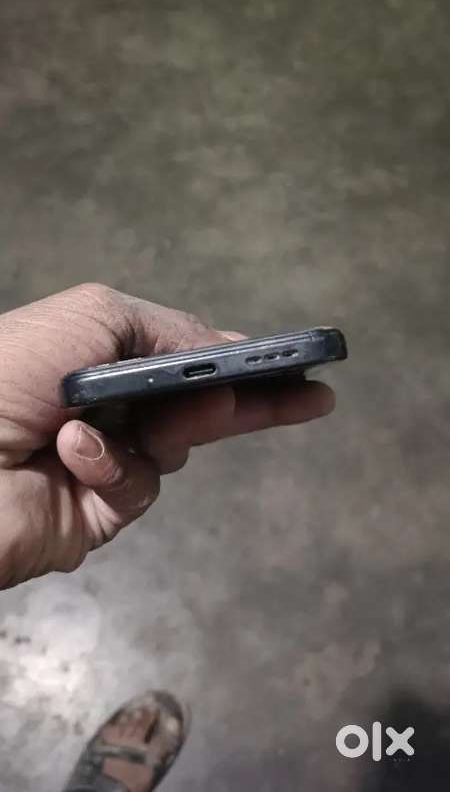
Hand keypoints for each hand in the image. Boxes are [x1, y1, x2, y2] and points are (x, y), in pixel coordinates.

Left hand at [0, 284, 334, 588]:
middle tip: (315, 398)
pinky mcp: (101, 510)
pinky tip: (76, 454)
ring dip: (168, 428)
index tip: (287, 364)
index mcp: (101, 354)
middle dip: (252, 400)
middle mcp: (109, 405)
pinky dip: (113, 468)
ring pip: (176, 446)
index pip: (182, 356)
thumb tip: (224, 348)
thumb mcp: (97, 317)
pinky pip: (139, 486)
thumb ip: (169, 329)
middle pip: (196, 404)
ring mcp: (106, 459)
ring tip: (156, 424)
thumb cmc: (17, 370)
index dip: (233, 360)